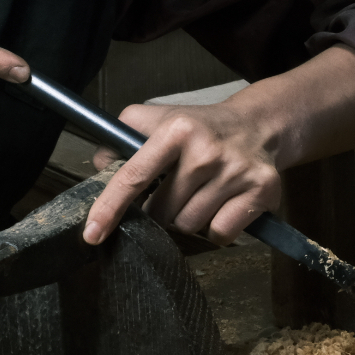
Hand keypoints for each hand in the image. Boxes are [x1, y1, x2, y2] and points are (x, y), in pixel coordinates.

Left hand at [82, 100, 282, 246]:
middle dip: (159, 210)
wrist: (258, 125)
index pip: (134, 176)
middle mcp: (206, 150)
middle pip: (161, 212)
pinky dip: (215, 229)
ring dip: (187, 219)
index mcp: (176, 130)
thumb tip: (99, 169)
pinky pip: (219, 234)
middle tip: (174, 190)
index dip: (109, 207)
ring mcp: (236, 171)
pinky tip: (221, 205)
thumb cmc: (199, 128)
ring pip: (189, 226)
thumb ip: (121, 139)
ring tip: (199, 195)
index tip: (92, 234)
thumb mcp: (158, 120)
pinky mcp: (262, 190)